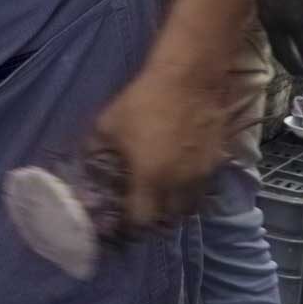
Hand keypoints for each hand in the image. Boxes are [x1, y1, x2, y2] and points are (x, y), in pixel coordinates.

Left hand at [88, 60, 227, 228]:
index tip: (121, 220)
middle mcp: (179, 184)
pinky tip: (179, 176)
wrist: (190, 78)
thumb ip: (96, 153)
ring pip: (189, 205)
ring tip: (161, 196)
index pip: (142, 220)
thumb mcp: (107, 126)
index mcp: (150, 179)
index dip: (130, 224)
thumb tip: (85, 171)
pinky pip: (202, 186)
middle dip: (154, 218)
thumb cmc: (143, 101)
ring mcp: (202, 174)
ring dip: (174, 207)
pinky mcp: (217, 161)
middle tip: (141, 209)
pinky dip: (190, 189)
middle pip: (168, 218)